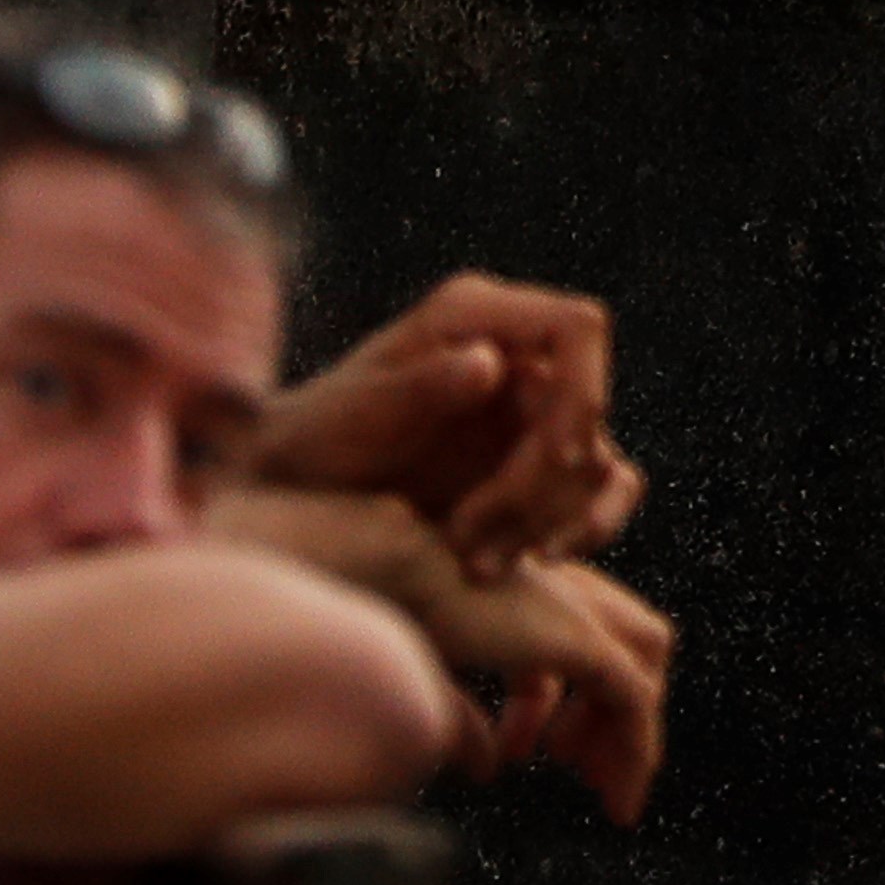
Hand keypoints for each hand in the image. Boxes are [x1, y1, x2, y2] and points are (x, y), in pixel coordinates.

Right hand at [217, 488, 671, 824]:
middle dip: (607, 707)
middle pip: (621, 638)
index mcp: (512, 591)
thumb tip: (486, 765)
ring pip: (643, 663)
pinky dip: (637, 751)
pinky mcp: (580, 641)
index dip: (548, 701)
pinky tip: (619, 799)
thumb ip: (459, 718)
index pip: (557, 640)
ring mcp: (571, 611)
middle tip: (577, 767)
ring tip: (603, 788)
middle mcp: (552, 592)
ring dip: (626, 730)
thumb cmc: (377, 610)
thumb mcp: (423, 676)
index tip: (517, 750)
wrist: (380, 568)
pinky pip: (635, 701)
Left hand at [252, 272, 638, 577]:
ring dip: (545, 522)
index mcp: (475, 319)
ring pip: (596, 465)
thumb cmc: (306, 446)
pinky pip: (602, 495)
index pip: (579, 329)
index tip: (550, 461)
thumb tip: (489, 364)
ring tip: (470, 565)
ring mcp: (530, 414)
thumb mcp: (345, 421)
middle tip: (468, 545)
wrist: (282, 502)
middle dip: (539, 488)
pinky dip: (580, 532)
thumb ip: (413, 391)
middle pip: (588, 413)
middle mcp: (515, 357)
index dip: (584, 392)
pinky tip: (526, 564)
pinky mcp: (537, 469)